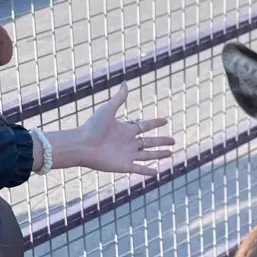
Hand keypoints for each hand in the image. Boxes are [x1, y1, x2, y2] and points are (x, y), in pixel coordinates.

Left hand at [53, 84, 173, 175]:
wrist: (82, 145)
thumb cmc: (92, 127)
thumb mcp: (107, 110)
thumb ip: (118, 99)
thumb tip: (125, 84)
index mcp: (126, 129)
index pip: (145, 126)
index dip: (155, 123)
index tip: (165, 120)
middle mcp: (128, 142)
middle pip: (149, 142)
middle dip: (162, 141)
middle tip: (173, 141)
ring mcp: (127, 155)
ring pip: (148, 155)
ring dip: (159, 154)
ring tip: (171, 153)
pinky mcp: (124, 166)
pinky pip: (139, 169)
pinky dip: (148, 171)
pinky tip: (157, 172)